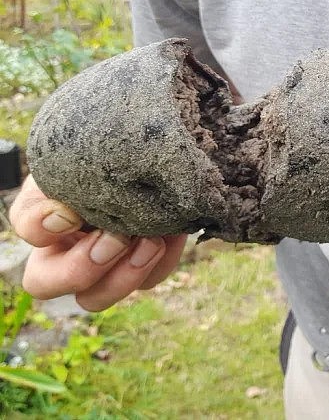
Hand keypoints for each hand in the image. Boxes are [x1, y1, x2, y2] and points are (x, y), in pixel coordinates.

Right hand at [9, 175, 186, 311]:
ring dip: (123, 275)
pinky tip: (173, 235)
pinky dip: (162, 261)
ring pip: (95, 298)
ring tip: (152, 242)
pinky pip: (146, 281)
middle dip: (81, 266)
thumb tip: (63, 215)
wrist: (156, 162)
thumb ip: (70, 175)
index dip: (42, 227)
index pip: (28, 228)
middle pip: (45, 283)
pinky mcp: (139, 271)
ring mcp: (101, 268)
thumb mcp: (91, 157)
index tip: (70, 213)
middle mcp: (62, 250)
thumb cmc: (116, 158)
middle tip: (118, 237)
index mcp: (46, 216)